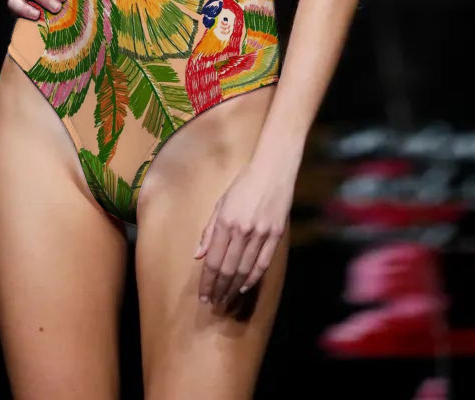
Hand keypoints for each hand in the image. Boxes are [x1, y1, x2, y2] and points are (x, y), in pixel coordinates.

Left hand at [194, 159, 293, 310]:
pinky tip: (244, 287)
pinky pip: (263, 263)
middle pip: (228, 269)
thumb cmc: (243, 184)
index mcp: (226, 221)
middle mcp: (242, 230)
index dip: (207, 281)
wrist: (273, 170)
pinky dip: (253, 278)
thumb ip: (209, 230)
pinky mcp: (276, 235)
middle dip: (219, 289)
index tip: (203, 296)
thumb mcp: (221, 203)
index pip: (214, 260)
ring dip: (234, 288)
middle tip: (213, 303)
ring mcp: (261, 234)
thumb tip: (198, 255)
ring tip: (226, 299)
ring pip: (245, 270)